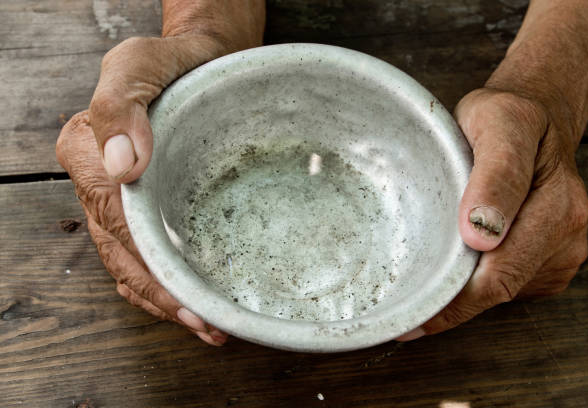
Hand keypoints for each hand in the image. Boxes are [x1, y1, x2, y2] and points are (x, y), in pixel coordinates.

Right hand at [57, 0, 264, 345]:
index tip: (186, 297)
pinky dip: (166, 284)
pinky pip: (146, 254)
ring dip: (166, 301)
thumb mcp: (139, 64)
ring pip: (133, 264)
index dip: (149, 267)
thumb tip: (123, 168)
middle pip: (124, 254)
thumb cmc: (171, 62)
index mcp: (87, 154)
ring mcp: (123, 201)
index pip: (116, 223)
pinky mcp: (148, 206)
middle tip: (207, 326)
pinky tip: (192, 301)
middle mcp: (99, 185)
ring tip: (207, 326)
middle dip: (163, 297)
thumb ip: (122, 107)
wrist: (199, 62)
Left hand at [399, 89, 587, 339]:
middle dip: (451, 306)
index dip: (454, 305)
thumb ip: (496, 174)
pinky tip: (455, 264)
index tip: (413, 318)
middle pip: (501, 291)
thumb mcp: (498, 122)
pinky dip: (478, 279)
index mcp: (555, 204)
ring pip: (505, 291)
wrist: (535, 116)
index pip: (500, 276)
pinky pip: (512, 283)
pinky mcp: (552, 257)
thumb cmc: (508, 117)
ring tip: (425, 281)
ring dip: (464, 292)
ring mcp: (562, 249)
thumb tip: (483, 234)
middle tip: (406, 313)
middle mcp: (566, 234)